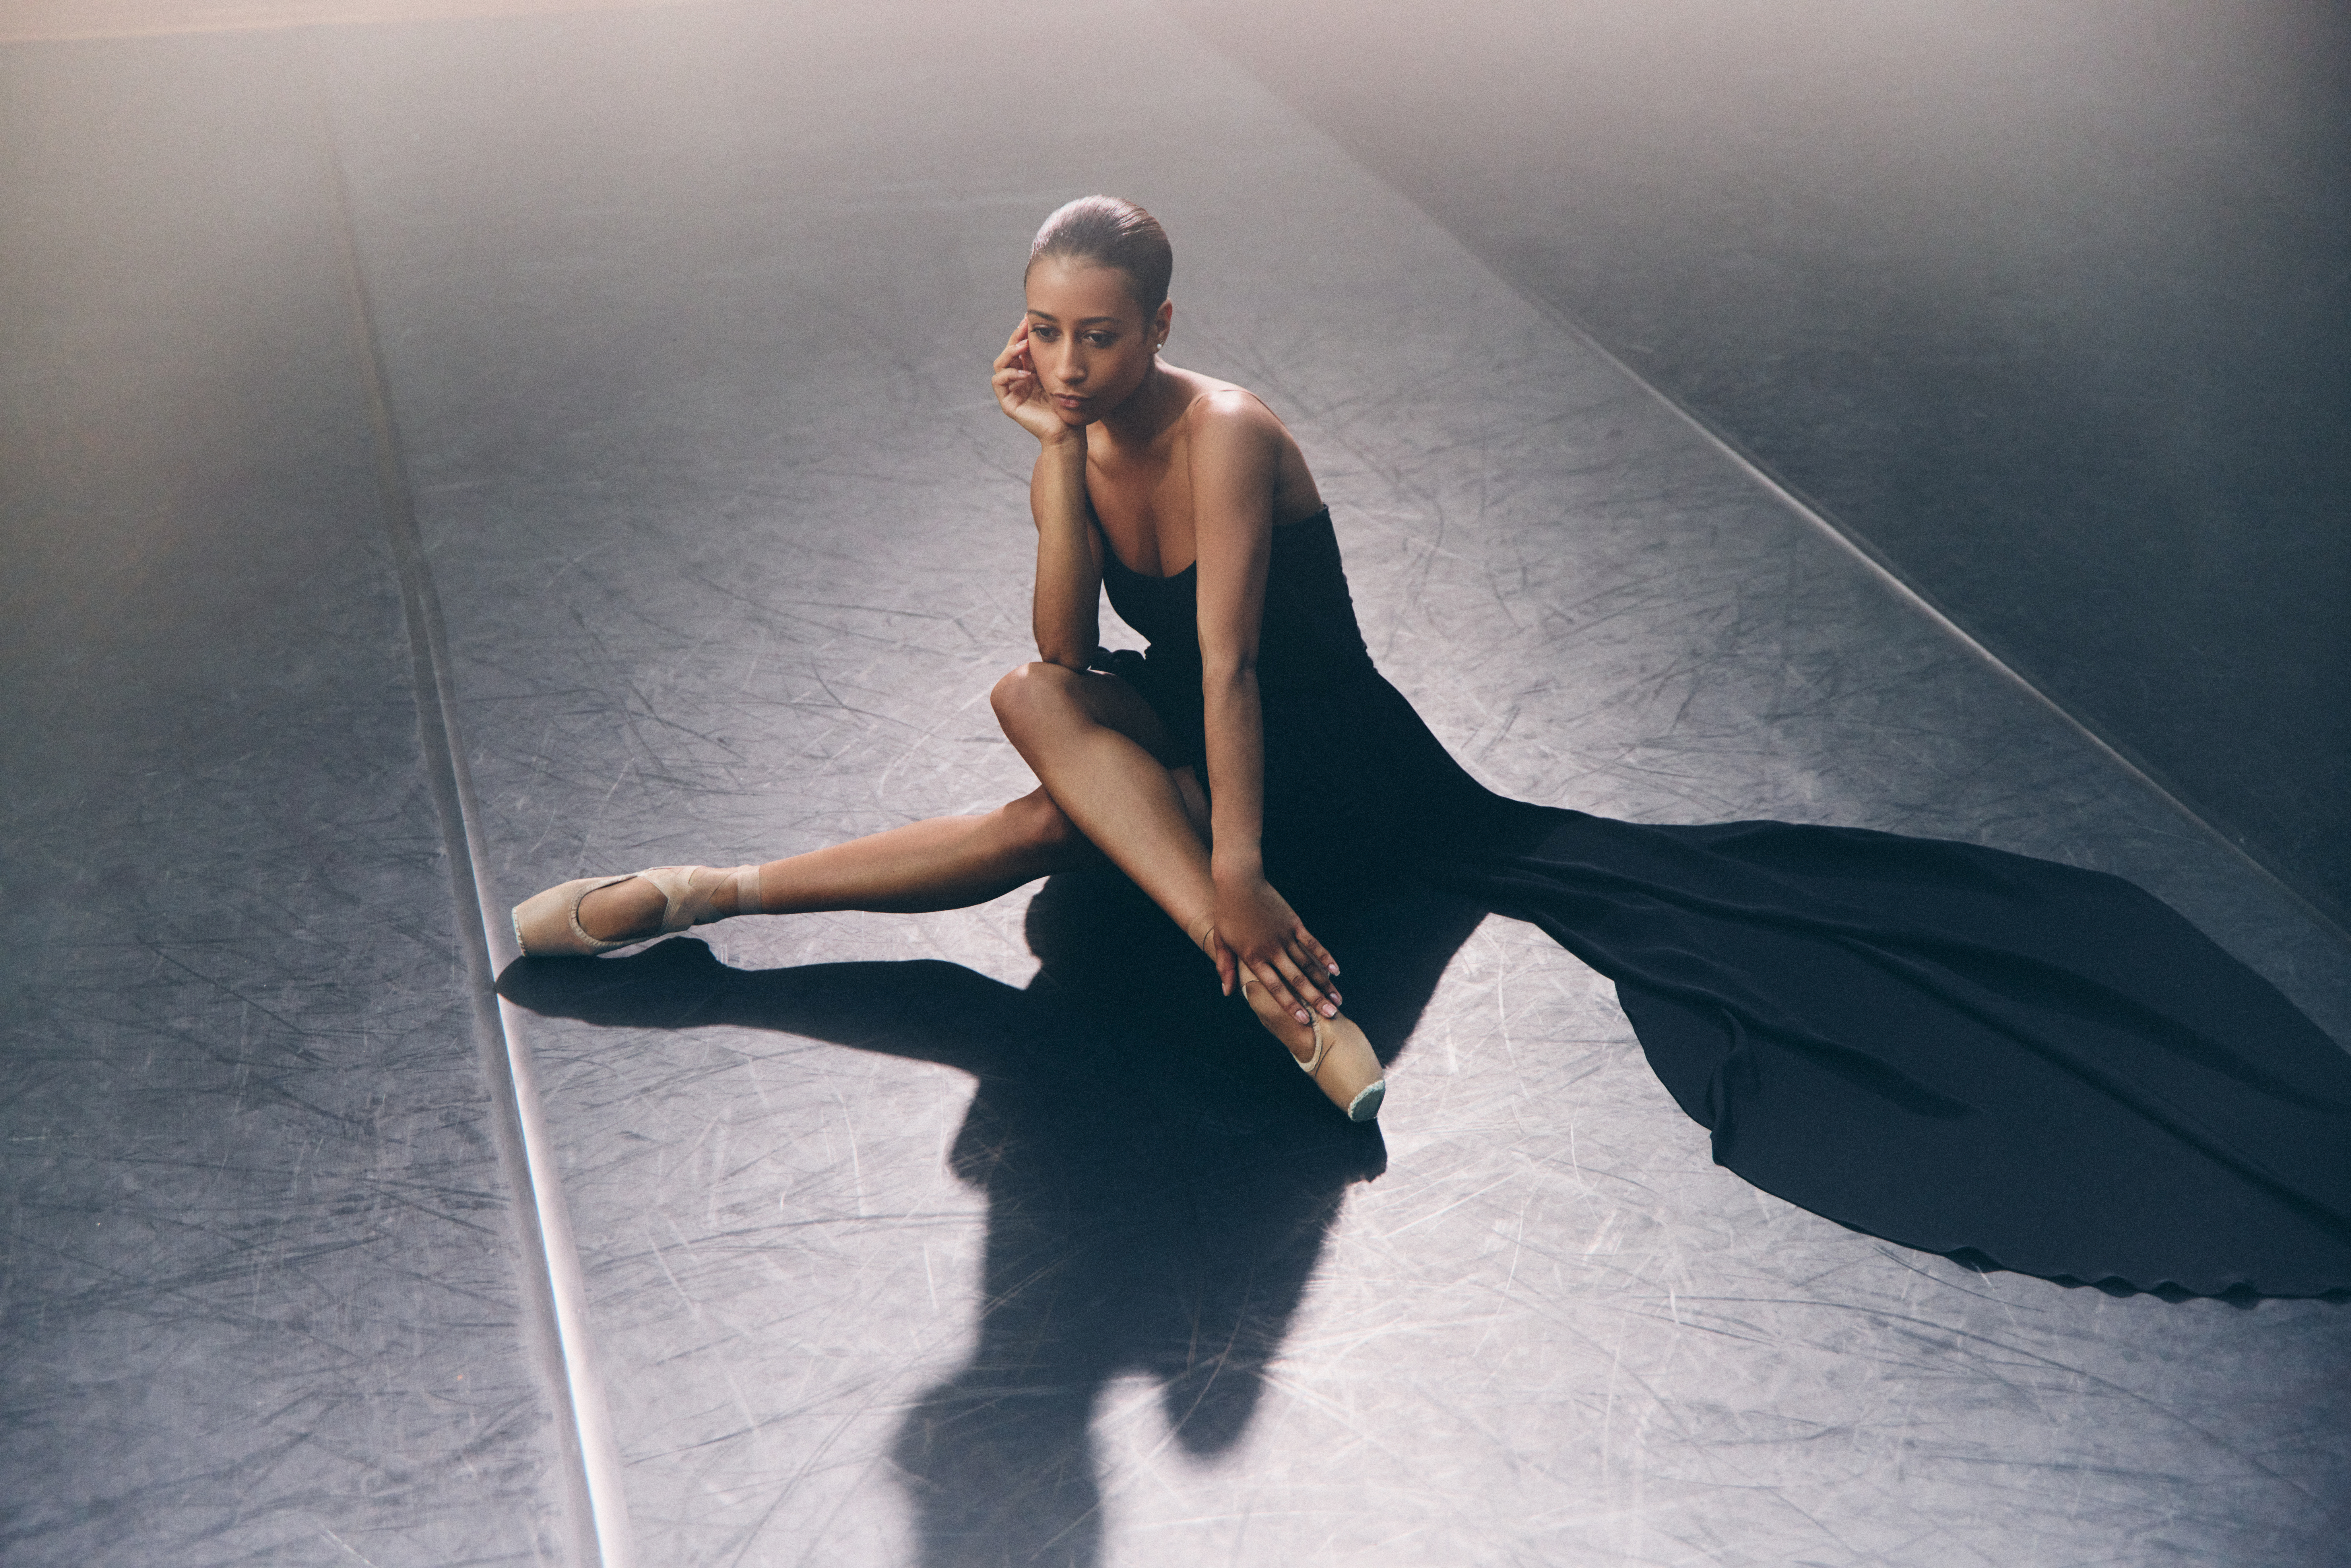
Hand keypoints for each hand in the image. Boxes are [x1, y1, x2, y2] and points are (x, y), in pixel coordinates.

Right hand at [991, 320, 1070, 443]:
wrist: (1069, 430)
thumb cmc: (1068, 404)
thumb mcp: (1057, 373)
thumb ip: (1048, 356)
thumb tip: (1047, 330)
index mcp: (1030, 372)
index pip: (1020, 348)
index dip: (1022, 333)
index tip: (1029, 319)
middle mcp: (1018, 380)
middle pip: (1009, 352)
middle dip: (1015, 338)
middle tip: (1024, 326)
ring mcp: (1012, 391)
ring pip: (1000, 364)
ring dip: (1010, 352)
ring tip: (1023, 346)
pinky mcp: (1008, 403)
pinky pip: (999, 382)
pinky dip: (1009, 374)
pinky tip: (1025, 373)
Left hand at [1202, 873, 1341, 1023]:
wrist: (1239, 881)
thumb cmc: (1226, 912)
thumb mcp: (1222, 941)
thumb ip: (1226, 968)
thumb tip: (1227, 993)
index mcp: (1254, 957)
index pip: (1275, 986)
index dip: (1290, 1004)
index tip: (1303, 1020)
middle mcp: (1272, 950)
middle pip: (1297, 979)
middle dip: (1315, 999)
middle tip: (1332, 1015)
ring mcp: (1285, 936)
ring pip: (1308, 964)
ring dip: (1324, 983)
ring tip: (1337, 999)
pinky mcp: (1294, 923)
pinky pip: (1312, 943)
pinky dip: (1325, 957)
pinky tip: (1336, 970)